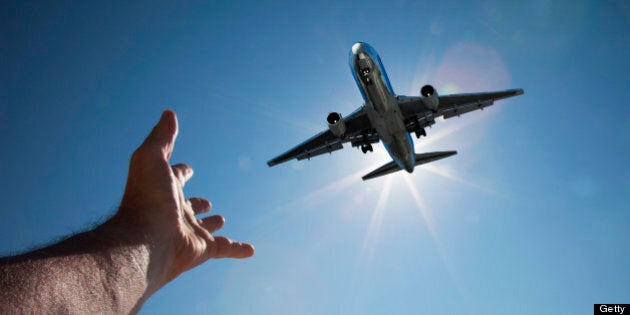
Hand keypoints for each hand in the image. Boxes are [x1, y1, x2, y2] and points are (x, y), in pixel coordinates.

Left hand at [111, 110, 253, 286]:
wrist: (146, 242)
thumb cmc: (146, 199)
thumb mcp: (151, 158)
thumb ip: (162, 137)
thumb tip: (168, 112)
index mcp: (164, 190)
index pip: (174, 178)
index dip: (180, 171)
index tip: (187, 168)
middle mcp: (176, 212)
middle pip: (190, 206)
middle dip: (197, 203)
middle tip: (206, 201)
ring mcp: (190, 232)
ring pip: (206, 227)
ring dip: (213, 224)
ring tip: (222, 219)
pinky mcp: (203, 249)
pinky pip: (225, 249)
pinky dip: (239, 249)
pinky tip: (251, 250)